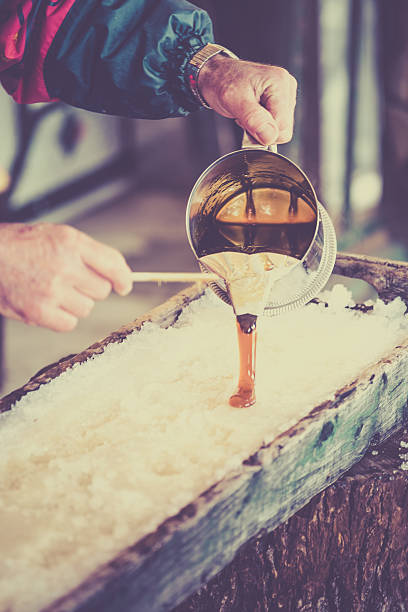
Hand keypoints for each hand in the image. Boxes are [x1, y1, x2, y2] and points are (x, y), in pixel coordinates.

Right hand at [0, 223, 131, 330]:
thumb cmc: (20, 246)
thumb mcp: (56, 235)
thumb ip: (88, 252)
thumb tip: (118, 275)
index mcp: (70, 243)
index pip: (113, 263)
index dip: (123, 278)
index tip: (124, 286)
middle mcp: (64, 265)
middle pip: (101, 290)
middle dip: (90, 288)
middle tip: (70, 281)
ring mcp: (52, 290)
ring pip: (86, 308)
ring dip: (75, 303)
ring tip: (53, 290)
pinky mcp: (40, 312)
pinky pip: (69, 323)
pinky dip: (62, 317)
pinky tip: (47, 304)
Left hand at [198, 55, 296, 145]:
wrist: (217, 75)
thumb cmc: (223, 81)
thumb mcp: (234, 101)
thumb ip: (254, 119)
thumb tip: (270, 136)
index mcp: (279, 82)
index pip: (283, 126)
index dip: (263, 132)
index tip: (245, 120)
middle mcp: (286, 87)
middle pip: (283, 129)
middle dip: (262, 130)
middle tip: (245, 117)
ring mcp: (285, 95)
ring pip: (279, 130)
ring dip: (260, 128)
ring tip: (247, 113)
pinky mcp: (280, 103)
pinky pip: (276, 127)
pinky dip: (261, 126)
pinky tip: (252, 114)